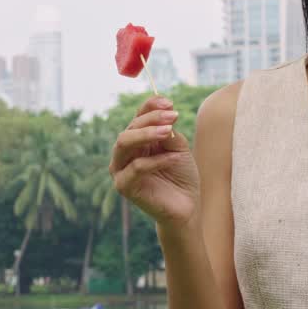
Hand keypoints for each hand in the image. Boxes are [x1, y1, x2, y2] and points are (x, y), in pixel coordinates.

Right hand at [109, 95, 199, 227]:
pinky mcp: (124, 186)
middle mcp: (124, 153)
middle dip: (150, 119)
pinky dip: (157, 160)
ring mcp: (120, 169)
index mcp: (136, 141)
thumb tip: (164, 116)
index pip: (137, 117)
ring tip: (168, 130)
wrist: (186, 206)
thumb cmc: (181, 175)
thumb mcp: (178, 148)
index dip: (150, 106)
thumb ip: (169, 133)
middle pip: (129, 128)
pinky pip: (136, 167)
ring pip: (124, 143)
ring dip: (147, 134)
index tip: (169, 102)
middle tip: (173, 116)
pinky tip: (175, 158)